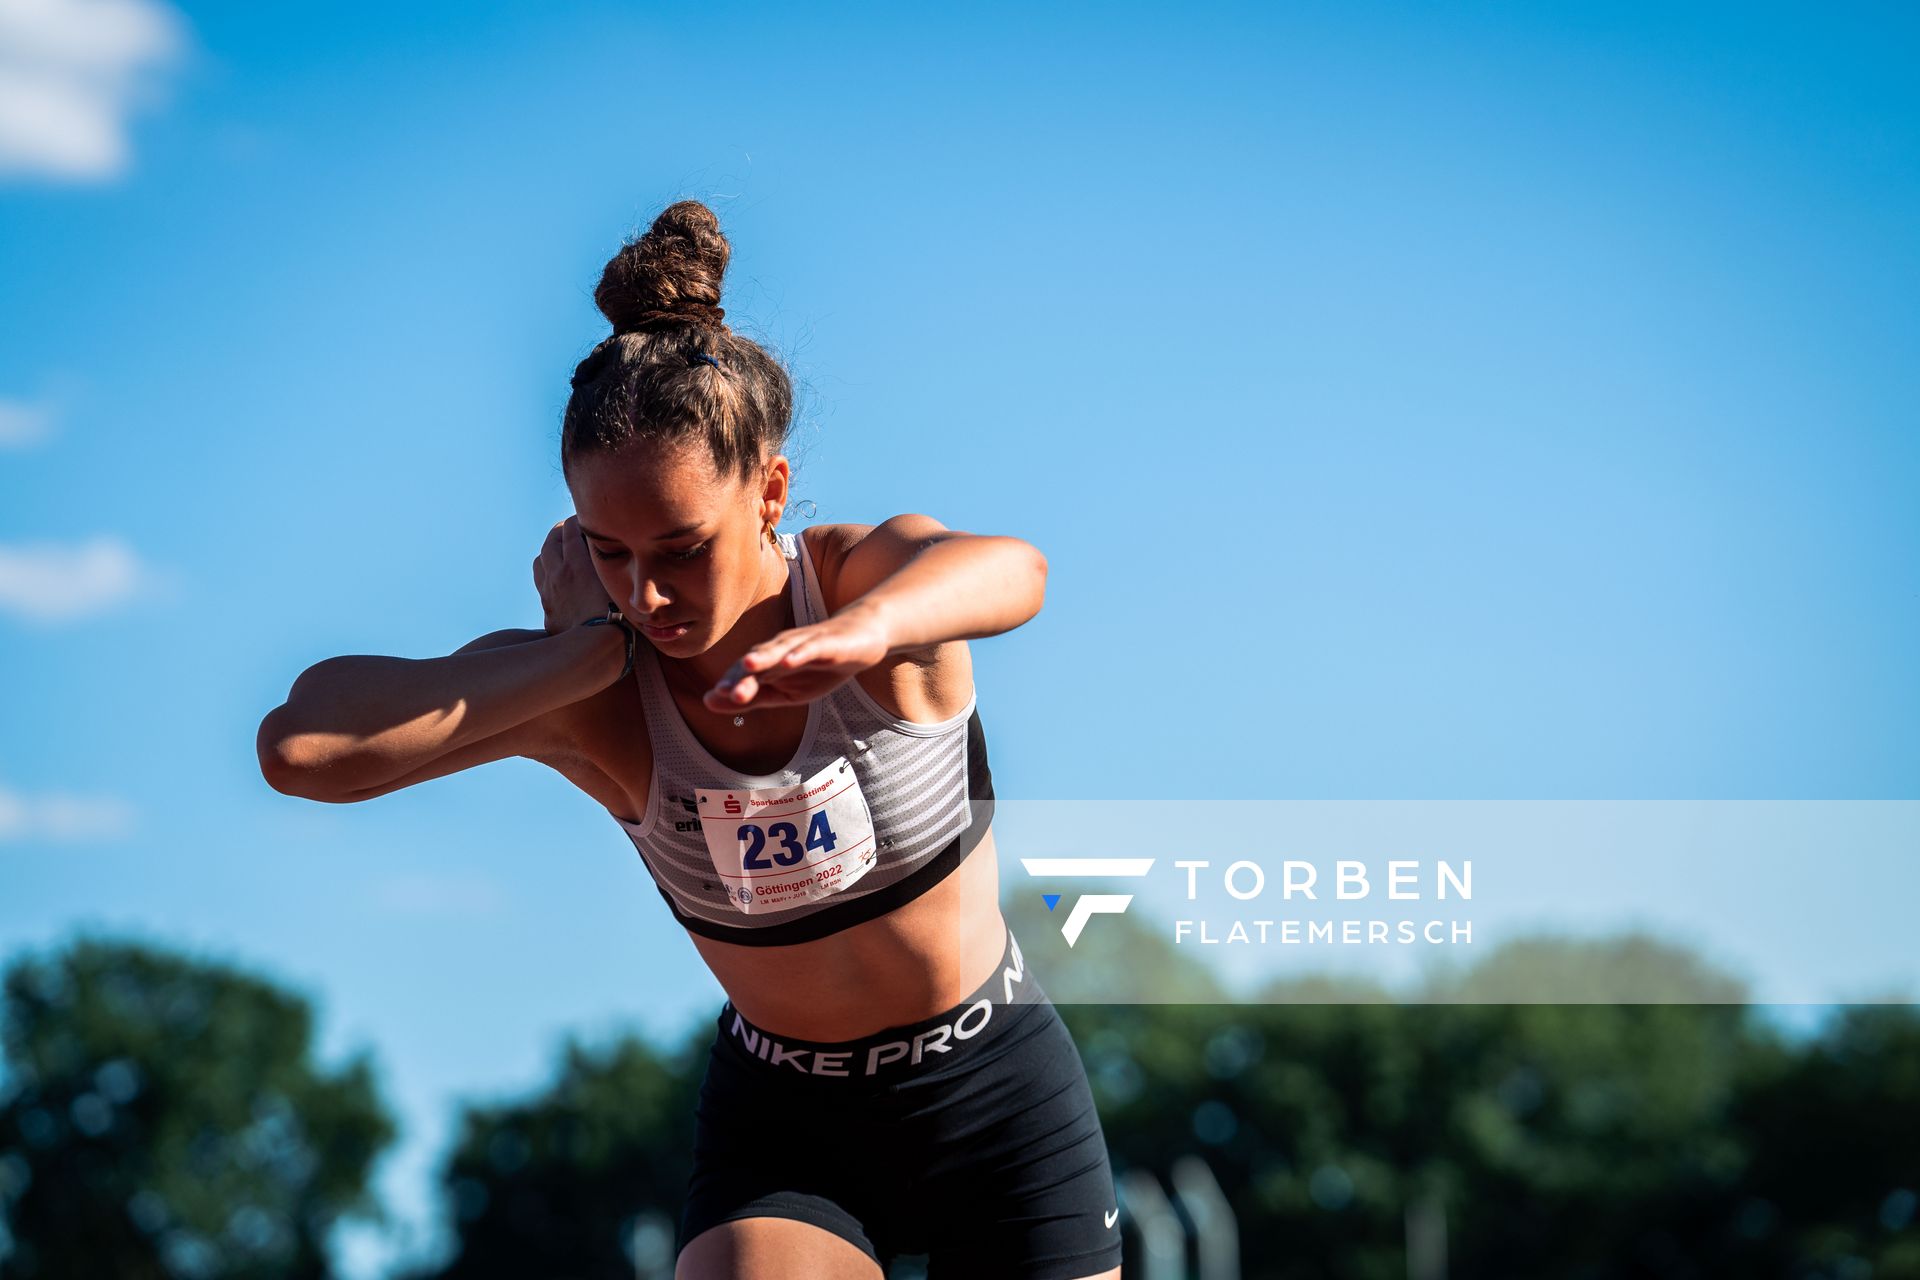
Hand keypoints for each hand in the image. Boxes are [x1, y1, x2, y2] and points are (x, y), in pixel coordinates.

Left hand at [533, 515, 615, 634]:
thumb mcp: (620, 580)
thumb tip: (619, 545)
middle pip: (551, 540)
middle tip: (573, 529)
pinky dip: (547, 572)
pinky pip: (541, 581)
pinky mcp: (547, 608)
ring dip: (550, 550)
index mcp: (575, 562)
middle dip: (561, 530)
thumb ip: (614, 560)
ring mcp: (549, 591)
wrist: (596, 648)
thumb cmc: (617, 615)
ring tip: (561, 550)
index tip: (589, 519)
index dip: (580, 519)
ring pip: (541, 560)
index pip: (571, 528)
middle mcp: (558, 573)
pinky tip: (558, 576)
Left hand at [704, 610, 891, 713]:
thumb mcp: (787, 692)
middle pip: (758, 661)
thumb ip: (752, 698)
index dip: (730, 686)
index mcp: (769, 662)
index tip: (711, 701)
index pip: (746, 675)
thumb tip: (709, 702)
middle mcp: (780, 648)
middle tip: (724, 692)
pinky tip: (789, 662)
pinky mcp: (826, 641)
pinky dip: (799, 653)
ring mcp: (803, 643)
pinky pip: (810, 647)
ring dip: (764, 657)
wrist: (862, 640)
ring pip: (780, 649)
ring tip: (749, 664)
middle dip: (742, 675)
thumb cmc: (820, 667)